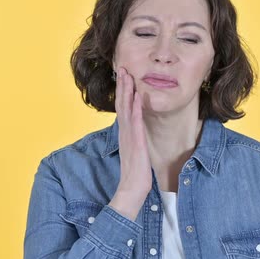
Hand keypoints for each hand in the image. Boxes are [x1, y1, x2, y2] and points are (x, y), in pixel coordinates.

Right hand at [113, 67, 151, 200]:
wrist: (132, 190)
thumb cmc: (134, 174)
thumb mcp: (134, 153)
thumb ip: (133, 141)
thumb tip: (136, 132)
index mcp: (124, 134)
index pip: (122, 109)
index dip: (122, 92)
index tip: (123, 77)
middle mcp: (124, 133)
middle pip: (121, 105)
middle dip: (122, 86)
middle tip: (123, 68)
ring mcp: (129, 137)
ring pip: (126, 109)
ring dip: (127, 91)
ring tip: (128, 75)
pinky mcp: (136, 143)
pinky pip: (136, 122)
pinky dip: (136, 108)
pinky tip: (137, 96)